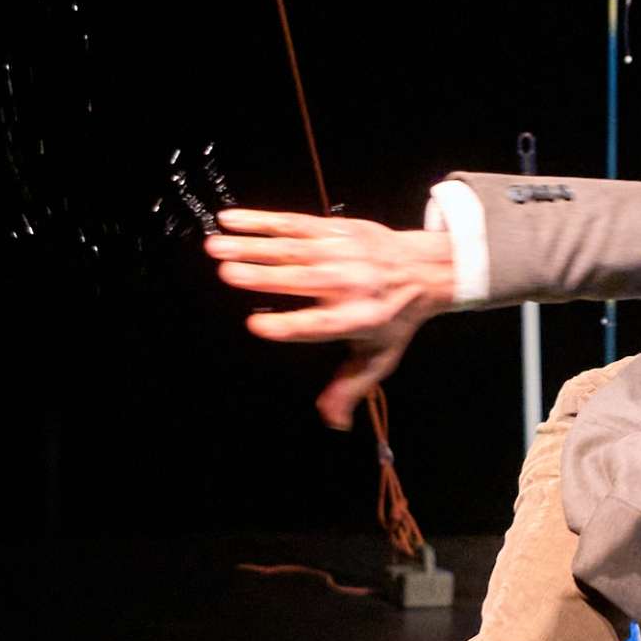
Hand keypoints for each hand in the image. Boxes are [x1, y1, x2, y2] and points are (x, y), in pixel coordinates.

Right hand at [206, 208, 457, 428]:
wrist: (424, 268)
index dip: (289, 326)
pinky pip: (292, 223)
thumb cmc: (395, 316)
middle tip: (228, 275)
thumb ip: (351, 386)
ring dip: (250, 245)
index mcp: (356, 319)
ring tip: (217, 248)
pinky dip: (260, 220)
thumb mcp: (378, 356)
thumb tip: (333, 421)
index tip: (259, 326)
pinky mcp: (332, 229)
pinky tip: (231, 220)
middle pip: (299, 280)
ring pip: (290, 248)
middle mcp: (346, 284)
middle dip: (262, 277)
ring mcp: (338, 253)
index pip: (319, 325)